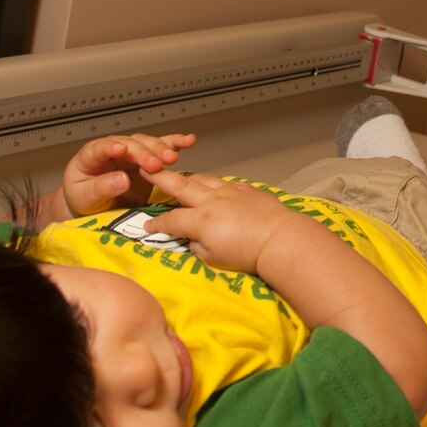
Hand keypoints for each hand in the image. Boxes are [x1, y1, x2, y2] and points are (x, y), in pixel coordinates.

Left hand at [60, 131, 196, 217]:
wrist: (94, 209)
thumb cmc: (85, 201)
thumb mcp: (86, 198)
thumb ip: (101, 188)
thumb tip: (121, 180)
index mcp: (91, 157)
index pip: (101, 147)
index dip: (111, 147)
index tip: (122, 149)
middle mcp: (113, 151)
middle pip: (130, 144)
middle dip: (144, 152)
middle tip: (156, 163)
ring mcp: (130, 155)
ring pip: (147, 144)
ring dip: (160, 149)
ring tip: (172, 159)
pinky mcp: (146, 162)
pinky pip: (160, 149)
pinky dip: (174, 143)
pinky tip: (187, 141)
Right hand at [139, 169, 291, 273]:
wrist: (278, 238)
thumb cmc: (245, 253)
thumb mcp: (213, 258)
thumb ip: (197, 246)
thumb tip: (192, 238)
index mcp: (200, 220)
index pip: (170, 220)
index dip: (156, 224)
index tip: (147, 226)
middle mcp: (211, 200)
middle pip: (181, 186)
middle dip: (161, 178)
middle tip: (148, 168)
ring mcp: (230, 191)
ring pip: (203, 179)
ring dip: (188, 178)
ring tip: (179, 177)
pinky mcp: (246, 189)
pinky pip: (225, 182)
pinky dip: (214, 183)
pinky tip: (214, 186)